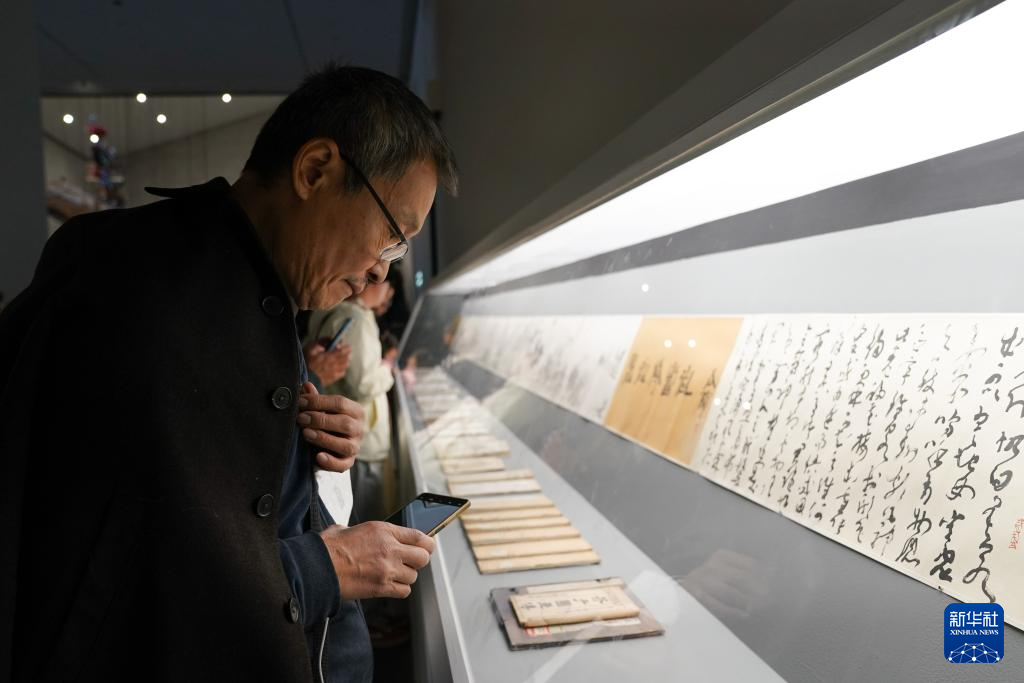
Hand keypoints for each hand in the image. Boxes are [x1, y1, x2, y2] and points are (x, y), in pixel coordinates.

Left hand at [297, 381, 363, 472]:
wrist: (334, 443)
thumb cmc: (328, 421)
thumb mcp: (323, 409)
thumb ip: (315, 399)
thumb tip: (305, 386)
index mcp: (355, 411)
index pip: (340, 403)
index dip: (319, 402)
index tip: (300, 402)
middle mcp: (358, 429)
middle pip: (345, 423)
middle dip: (320, 420)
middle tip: (300, 418)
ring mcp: (355, 446)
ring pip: (345, 445)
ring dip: (324, 439)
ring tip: (306, 433)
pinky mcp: (349, 461)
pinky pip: (343, 465)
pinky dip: (331, 462)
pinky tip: (318, 457)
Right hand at [304, 341, 351, 385]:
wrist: (302, 378)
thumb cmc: (305, 361)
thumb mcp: (311, 347)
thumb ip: (322, 341)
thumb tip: (331, 339)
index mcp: (330, 356)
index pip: (344, 349)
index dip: (345, 346)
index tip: (342, 344)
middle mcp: (335, 364)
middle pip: (347, 357)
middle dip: (346, 352)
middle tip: (343, 350)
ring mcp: (335, 372)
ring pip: (346, 365)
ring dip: (345, 360)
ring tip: (340, 358)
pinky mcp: (333, 378)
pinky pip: (342, 372)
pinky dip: (342, 368)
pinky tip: (337, 367)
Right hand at [319, 521, 434, 598]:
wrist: (318, 568)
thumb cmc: (328, 549)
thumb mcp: (347, 529)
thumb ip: (364, 532)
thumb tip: (362, 533)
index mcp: (383, 531)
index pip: (419, 536)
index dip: (426, 543)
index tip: (426, 545)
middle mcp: (389, 550)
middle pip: (423, 557)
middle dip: (419, 559)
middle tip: (412, 560)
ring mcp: (387, 570)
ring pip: (414, 576)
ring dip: (407, 576)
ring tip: (394, 574)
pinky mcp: (381, 588)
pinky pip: (404, 591)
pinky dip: (400, 589)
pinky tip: (391, 585)